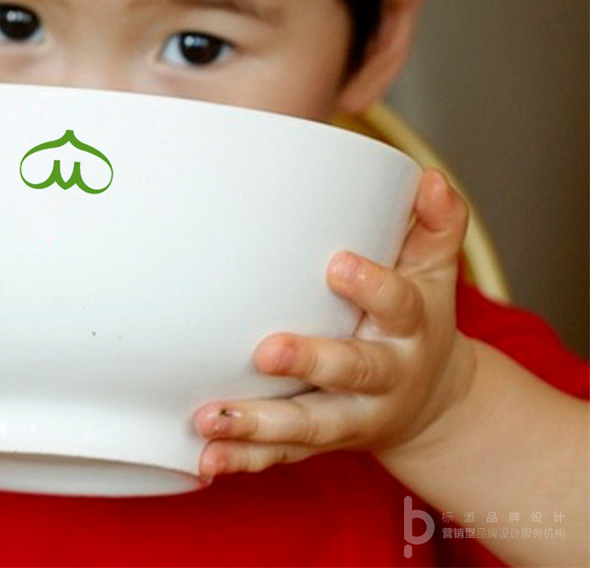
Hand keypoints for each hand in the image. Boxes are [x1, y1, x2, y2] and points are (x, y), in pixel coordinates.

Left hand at [192, 168, 476, 480]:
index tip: (338, 264)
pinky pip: (280, 457)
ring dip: (259, 425)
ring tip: (212, 419)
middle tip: (267, 351)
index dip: (372, 285)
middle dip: (311, 362)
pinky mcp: (318, 444)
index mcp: (411, 328)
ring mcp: (350, 417)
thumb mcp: (434, 273)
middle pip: (352, 372)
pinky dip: (243, 460)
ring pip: (308, 426)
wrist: (431, 403)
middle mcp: (384, 378)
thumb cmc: (416, 321)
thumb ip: (434, 227)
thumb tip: (430, 180)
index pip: (398, 303)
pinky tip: (206, 459)